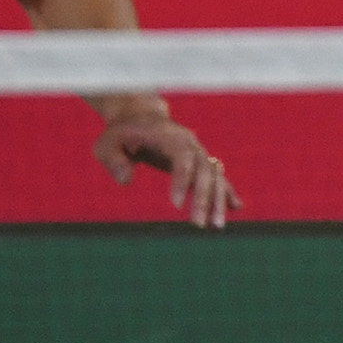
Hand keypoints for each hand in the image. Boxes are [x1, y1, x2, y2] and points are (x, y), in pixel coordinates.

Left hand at [93, 101, 236, 227]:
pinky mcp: (198, 162)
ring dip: (218, 199)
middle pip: (204, 168)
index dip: (183, 179)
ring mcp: (196, 151)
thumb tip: (126, 180)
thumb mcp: (106, 143)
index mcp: (168, 136)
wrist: (140, 116)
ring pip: (215, 174)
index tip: (176, 205)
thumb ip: (113, 160)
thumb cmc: (120, 133)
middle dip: (204, 196)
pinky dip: (226, 191)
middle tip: (198, 224)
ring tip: (216, 226)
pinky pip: (217, 176)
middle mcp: (189, 142)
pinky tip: (235, 207)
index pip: (183, 156)